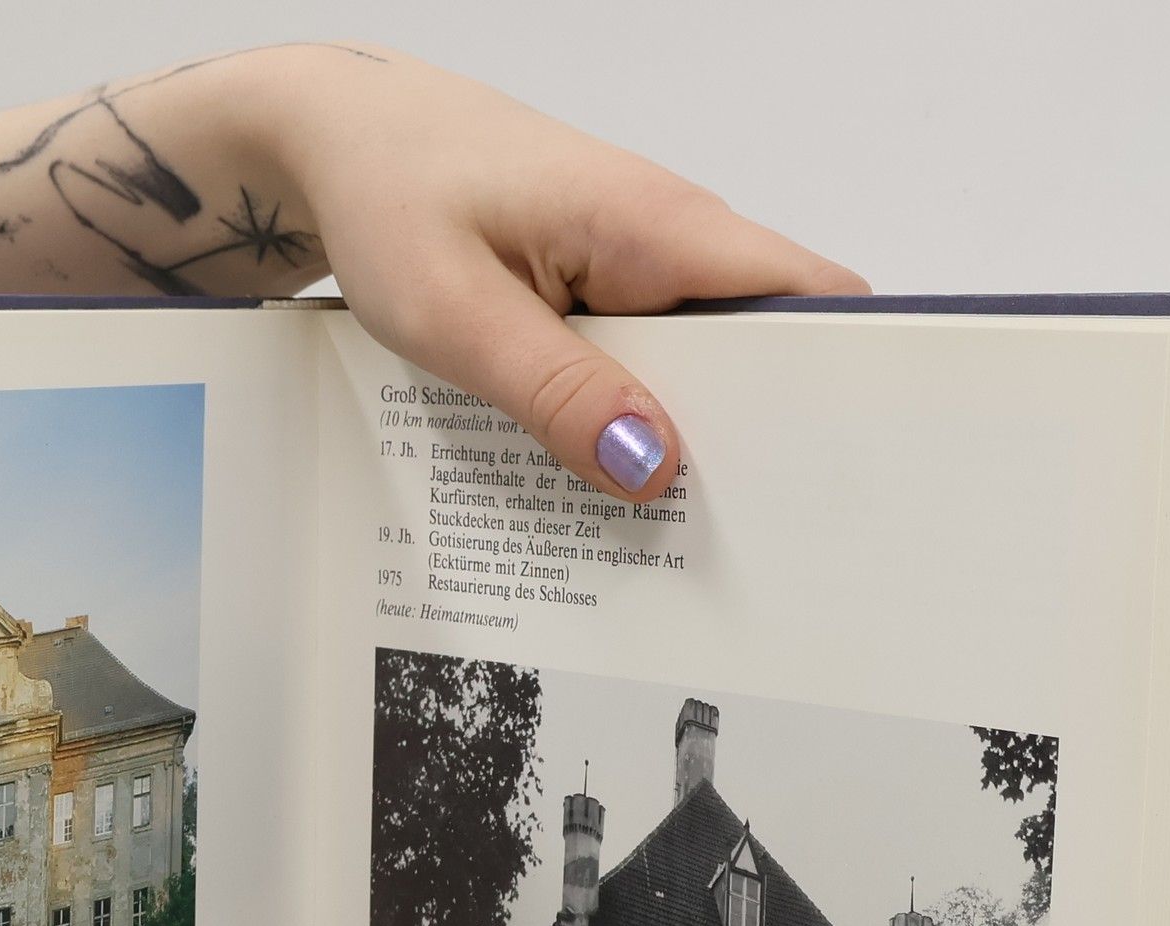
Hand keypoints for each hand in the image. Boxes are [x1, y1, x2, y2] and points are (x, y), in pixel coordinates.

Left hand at [260, 46, 867, 499]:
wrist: (336, 139)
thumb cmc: (388, 196)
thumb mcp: (457, 314)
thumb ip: (556, 393)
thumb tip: (651, 468)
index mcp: (657, 226)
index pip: (808, 299)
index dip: (833, 385)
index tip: (821, 478)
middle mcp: (668, 238)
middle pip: (764, 347)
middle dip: (757, 438)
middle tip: (730, 541)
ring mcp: (636, 264)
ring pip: (701, 364)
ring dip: (687, 438)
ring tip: (666, 532)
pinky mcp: (602, 288)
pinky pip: (646, 362)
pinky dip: (631, 417)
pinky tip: (602, 478)